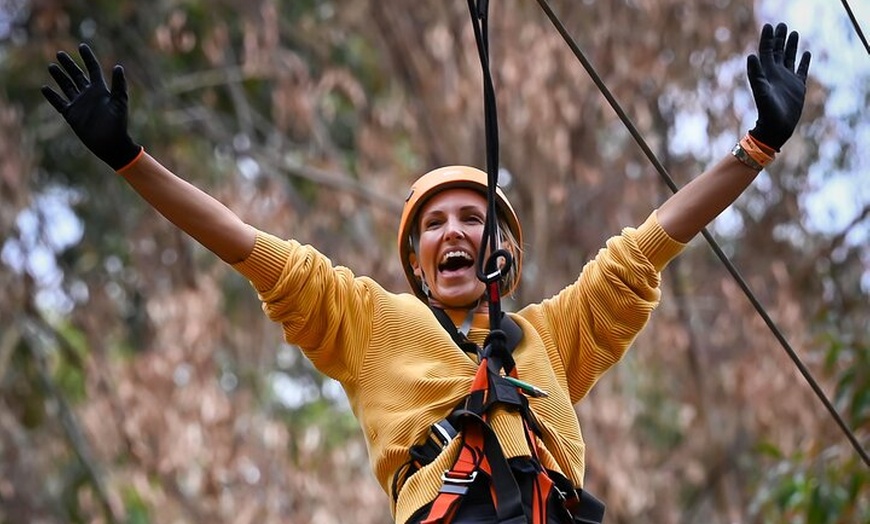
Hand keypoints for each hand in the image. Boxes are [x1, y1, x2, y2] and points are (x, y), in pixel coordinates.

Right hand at [42, 43, 140, 169]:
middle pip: (77, 75)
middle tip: (60, 53)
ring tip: (51, 66)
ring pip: (67, 86)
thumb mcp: (119, 102)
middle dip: (69, 64)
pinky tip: (44, 88)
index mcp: (101, 90)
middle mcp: (89, 95)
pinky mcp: (72, 115)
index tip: (82, 46)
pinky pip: (59, 103)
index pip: (93, 69)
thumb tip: (118, 66)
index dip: (88, 57)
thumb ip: (119, 85)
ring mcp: (80, 104)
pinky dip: (52, 96)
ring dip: (59, 77)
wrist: (111, 144)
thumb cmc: (118, 124)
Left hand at [746, 23, 811, 150]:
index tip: (769, 25)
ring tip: (793, 32)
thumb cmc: (767, 110)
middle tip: (782, 24)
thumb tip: (751, 55)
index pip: (766, 51)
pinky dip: (804, 61)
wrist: (776, 127)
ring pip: (790, 58)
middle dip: (779, 38)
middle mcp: (776, 74)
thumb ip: (755, 73)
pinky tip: (807, 52)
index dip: (767, 38)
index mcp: (766, 73)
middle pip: (777, 51)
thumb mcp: (760, 90)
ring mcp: (787, 79)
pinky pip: (802, 70)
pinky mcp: (798, 87)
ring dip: (791, 46)